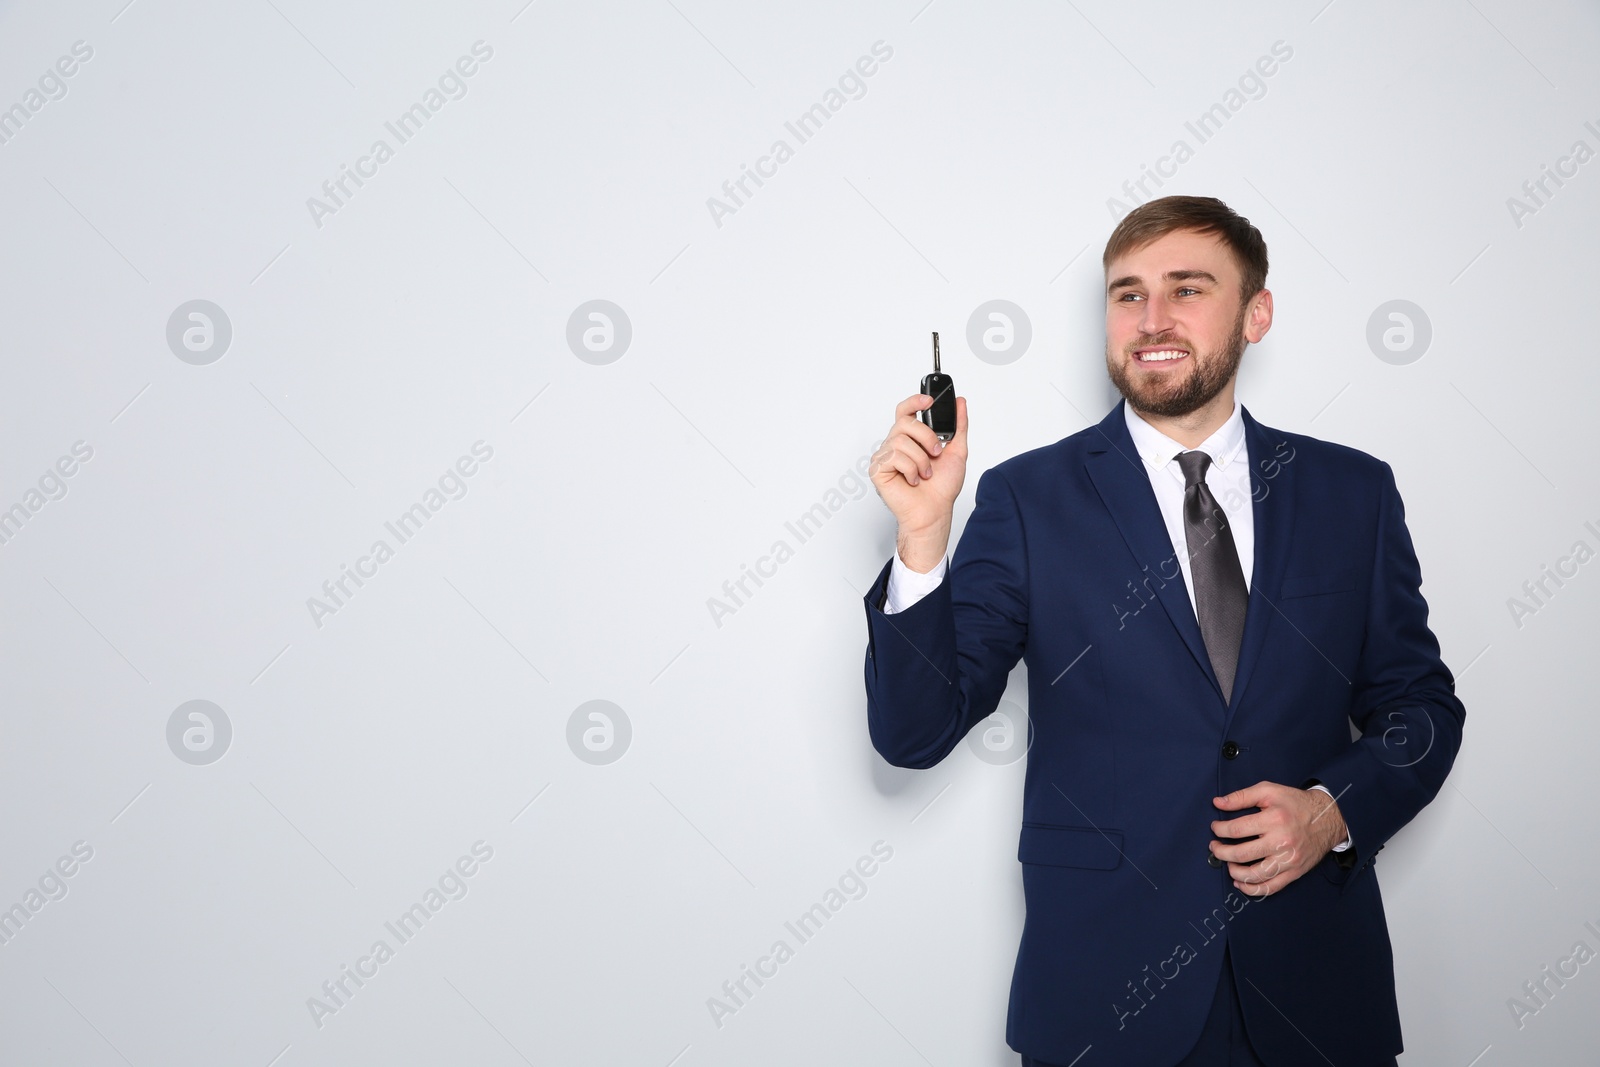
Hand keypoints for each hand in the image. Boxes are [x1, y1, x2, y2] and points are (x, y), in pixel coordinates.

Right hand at [870, 393, 968, 572]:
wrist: (935, 512)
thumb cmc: (942, 487)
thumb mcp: (957, 451)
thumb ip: (959, 425)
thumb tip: (960, 403)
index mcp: (912, 438)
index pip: (906, 410)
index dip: (914, 402)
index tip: (929, 401)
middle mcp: (896, 444)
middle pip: (904, 421)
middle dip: (926, 436)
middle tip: (936, 453)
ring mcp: (886, 456)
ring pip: (901, 440)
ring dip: (921, 459)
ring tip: (925, 473)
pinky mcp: (878, 469)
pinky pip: (894, 456)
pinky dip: (911, 469)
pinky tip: (913, 480)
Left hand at [1209, 782, 1347, 897]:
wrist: (1328, 819)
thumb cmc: (1295, 803)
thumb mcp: (1269, 790)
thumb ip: (1241, 796)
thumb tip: (1218, 803)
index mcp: (1273, 820)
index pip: (1236, 830)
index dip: (1220, 830)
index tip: (1215, 829)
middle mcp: (1281, 842)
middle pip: (1241, 854)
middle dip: (1221, 852)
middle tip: (1214, 847)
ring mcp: (1288, 860)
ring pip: (1254, 875)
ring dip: (1234, 872)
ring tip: (1228, 863)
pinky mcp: (1294, 873)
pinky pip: (1270, 888)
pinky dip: (1252, 889)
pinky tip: (1240, 882)